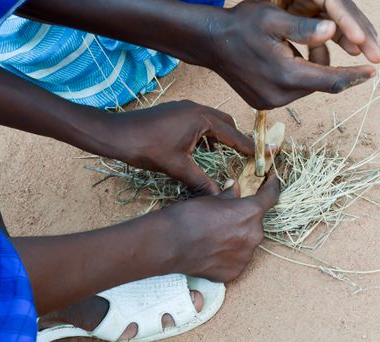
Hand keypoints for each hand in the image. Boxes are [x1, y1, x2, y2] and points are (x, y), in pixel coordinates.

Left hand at [109, 100, 256, 195]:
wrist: (117, 134)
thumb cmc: (146, 147)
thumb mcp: (177, 167)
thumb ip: (200, 181)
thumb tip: (217, 195)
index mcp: (201, 119)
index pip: (232, 134)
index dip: (248, 146)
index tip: (262, 155)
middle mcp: (196, 109)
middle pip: (226, 123)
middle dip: (236, 139)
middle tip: (245, 155)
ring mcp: (184, 108)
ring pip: (212, 120)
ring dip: (221, 136)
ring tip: (225, 154)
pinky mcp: (175, 112)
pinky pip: (199, 120)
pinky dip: (206, 133)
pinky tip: (201, 148)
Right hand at [162, 176, 279, 281]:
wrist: (171, 243)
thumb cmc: (190, 215)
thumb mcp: (212, 199)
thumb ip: (230, 196)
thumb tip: (236, 187)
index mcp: (251, 212)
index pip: (270, 197)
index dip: (272, 187)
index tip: (273, 181)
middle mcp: (254, 235)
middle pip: (256, 223)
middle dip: (244, 218)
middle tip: (225, 217)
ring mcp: (246, 256)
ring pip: (247, 242)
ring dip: (237, 237)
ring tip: (214, 236)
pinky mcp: (236, 272)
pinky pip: (237, 259)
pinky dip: (229, 255)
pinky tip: (212, 251)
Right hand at [211, 1, 375, 108]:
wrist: (211, 43)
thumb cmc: (241, 26)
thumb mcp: (273, 19)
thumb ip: (304, 28)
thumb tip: (333, 31)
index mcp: (287, 76)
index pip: (331, 81)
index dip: (354, 76)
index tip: (373, 72)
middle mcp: (280, 96)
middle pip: (318, 83)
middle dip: (326, 65)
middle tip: (320, 40)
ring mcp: (270, 102)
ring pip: (305, 87)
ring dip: (309, 69)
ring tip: (292, 47)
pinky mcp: (263, 103)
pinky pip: (291, 90)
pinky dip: (295, 76)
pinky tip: (282, 58)